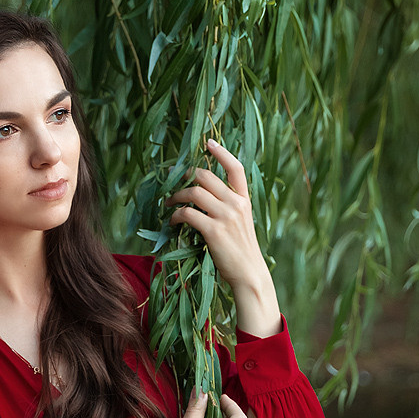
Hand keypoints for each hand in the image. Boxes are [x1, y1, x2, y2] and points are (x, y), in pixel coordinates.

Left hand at [164, 137, 281, 336]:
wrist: (250, 275)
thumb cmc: (242, 251)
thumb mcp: (241, 223)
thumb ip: (229, 207)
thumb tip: (204, 196)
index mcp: (245, 200)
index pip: (236, 168)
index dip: (221, 152)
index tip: (208, 142)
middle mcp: (236, 204)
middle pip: (206, 176)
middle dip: (186, 178)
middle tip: (175, 186)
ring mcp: (226, 217)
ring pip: (193, 192)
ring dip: (176, 196)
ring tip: (168, 204)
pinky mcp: (214, 231)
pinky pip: (187, 214)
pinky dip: (176, 215)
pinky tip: (173, 221)